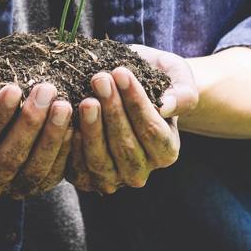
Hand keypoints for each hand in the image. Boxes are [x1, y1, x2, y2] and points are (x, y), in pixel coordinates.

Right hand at [0, 59, 73, 200]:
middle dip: (29, 124)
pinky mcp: (35, 185)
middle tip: (46, 90)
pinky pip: (53, 174)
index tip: (13, 88)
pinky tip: (75, 123)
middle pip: (7, 161)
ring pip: (34, 170)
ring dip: (52, 137)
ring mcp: (9, 189)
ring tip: (64, 103)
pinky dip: (66, 150)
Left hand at [67, 45, 198, 193]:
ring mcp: (113, 178)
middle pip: (126, 147)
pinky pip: (77, 168)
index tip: (121, 72)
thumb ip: (182, 93)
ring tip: (86, 98)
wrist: (129, 90)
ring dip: (91, 128)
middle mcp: (141, 172)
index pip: (151, 130)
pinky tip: (67, 120)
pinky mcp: (86, 178)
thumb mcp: (178, 78)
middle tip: (99, 79)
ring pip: (101, 160)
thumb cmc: (157, 81)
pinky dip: (71, 146)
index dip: (135, 102)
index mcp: (166, 152)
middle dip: (112, 110)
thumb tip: (167, 106)